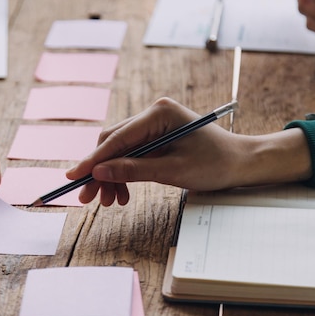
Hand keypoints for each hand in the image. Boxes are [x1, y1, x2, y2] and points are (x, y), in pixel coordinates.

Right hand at [66, 98, 311, 205]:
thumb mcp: (172, 171)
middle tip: (87, 198)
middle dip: (100, 171)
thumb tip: (99, 172)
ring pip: (119, 151)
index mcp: (159, 114)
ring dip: (111, 175)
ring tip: (110, 201)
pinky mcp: (156, 136)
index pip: (117, 138)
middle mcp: (153, 114)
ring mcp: (154, 124)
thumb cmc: (215, 164)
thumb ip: (133, 170)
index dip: (93, 160)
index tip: (73, 177)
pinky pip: (131, 154)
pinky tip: (122, 193)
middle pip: (113, 143)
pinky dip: (124, 174)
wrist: (241, 163)